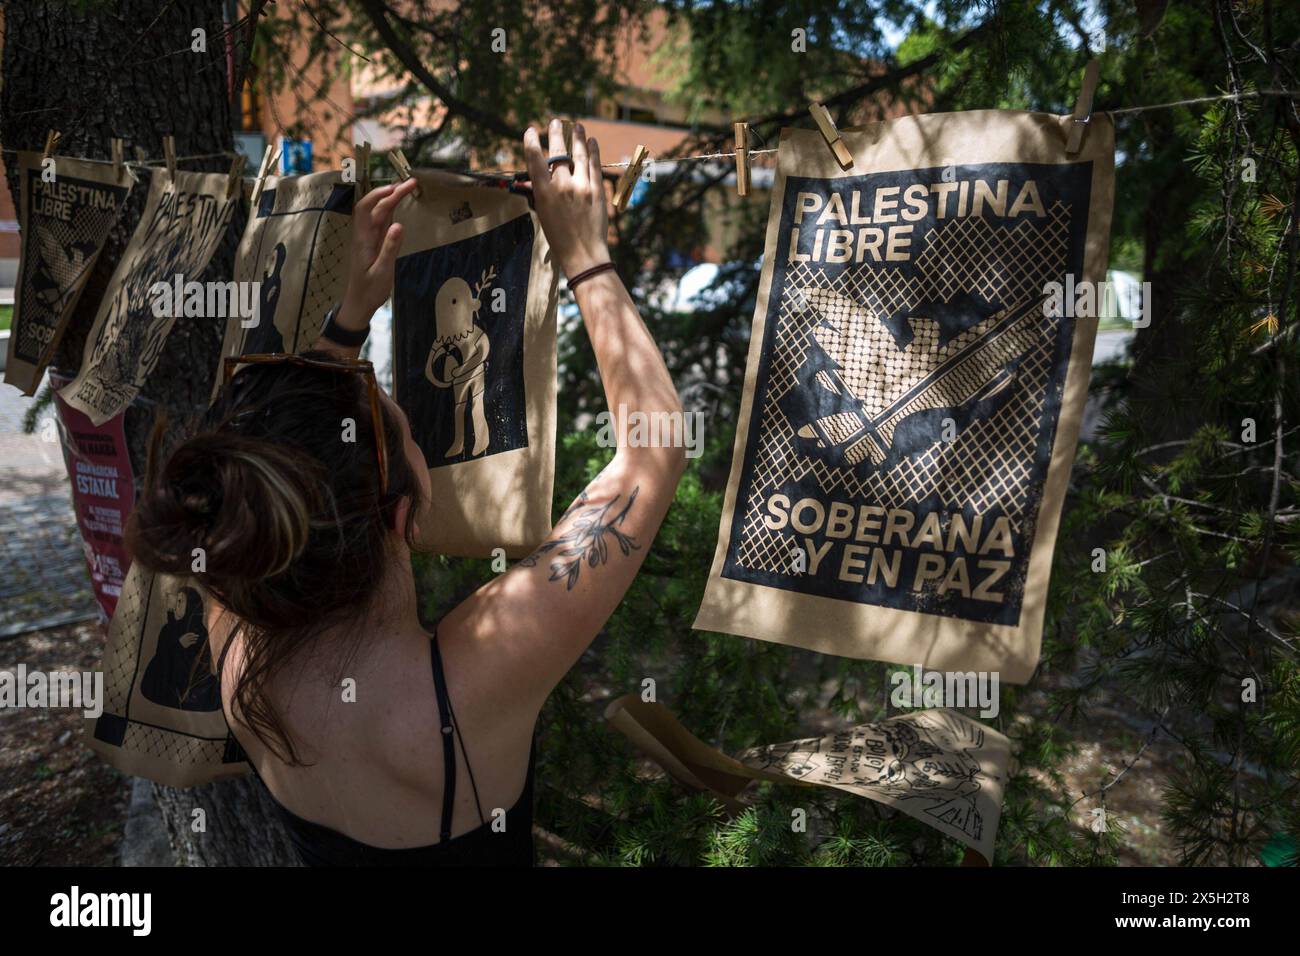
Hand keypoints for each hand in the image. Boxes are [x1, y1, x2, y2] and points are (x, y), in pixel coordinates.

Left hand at [336, 177, 419, 330]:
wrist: (359, 304)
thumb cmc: (369, 290)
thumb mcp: (382, 272)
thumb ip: (389, 248)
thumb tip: (399, 225)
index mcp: (363, 239)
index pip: (366, 208)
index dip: (379, 195)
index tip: (396, 188)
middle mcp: (365, 235)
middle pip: (376, 207)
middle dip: (391, 192)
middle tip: (412, 183)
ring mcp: (370, 239)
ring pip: (379, 213)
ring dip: (391, 199)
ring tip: (408, 188)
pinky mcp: (375, 244)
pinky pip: (382, 223)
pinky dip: (391, 211)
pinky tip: (398, 206)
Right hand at [523, 119, 610, 278]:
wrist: (583, 254)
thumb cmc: (559, 239)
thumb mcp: (543, 215)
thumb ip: (541, 193)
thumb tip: (538, 178)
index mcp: (544, 193)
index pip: (535, 160)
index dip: (532, 142)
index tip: (531, 131)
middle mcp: (562, 186)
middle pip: (558, 152)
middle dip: (556, 134)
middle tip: (555, 122)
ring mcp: (582, 187)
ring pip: (579, 154)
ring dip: (577, 138)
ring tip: (576, 126)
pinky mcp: (597, 190)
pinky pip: (595, 165)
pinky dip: (593, 151)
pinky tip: (592, 141)